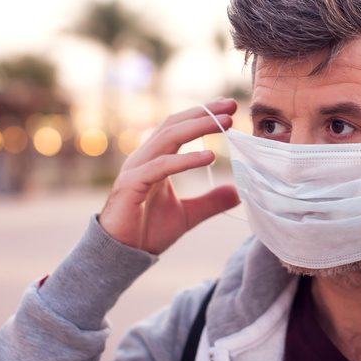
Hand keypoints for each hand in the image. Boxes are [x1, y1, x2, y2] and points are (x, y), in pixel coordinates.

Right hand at [99, 98, 240, 254]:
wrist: (122, 256)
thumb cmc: (148, 231)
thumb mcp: (189, 214)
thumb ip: (211, 201)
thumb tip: (238, 193)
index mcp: (155, 159)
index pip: (179, 127)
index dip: (202, 114)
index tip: (227, 107)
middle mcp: (144, 158)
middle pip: (174, 124)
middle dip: (204, 113)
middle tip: (231, 105)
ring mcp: (136, 169)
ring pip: (168, 137)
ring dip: (198, 127)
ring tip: (225, 123)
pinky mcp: (131, 185)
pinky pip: (161, 166)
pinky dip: (186, 160)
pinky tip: (209, 157)